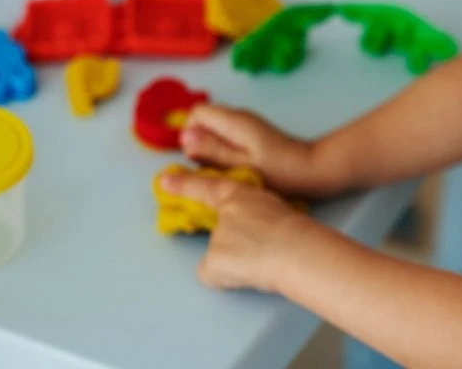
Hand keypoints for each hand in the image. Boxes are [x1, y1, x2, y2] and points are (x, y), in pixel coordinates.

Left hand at [160, 170, 312, 291]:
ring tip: (263, 262)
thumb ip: (256, 214)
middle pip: (219, 233)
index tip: (163, 182)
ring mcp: (218, 236)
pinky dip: (226, 279)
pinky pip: (213, 275)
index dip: (185, 185)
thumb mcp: (276, 210)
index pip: (209, 187)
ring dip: (236, 262)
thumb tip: (255, 233)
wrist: (296, 248)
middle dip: (233, 243)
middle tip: (258, 248)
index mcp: (242, 194)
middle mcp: (225, 212)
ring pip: (219, 257)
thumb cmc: (298, 232)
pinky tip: (248, 275)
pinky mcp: (214, 259)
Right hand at [181, 105, 342, 194]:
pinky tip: (234, 167)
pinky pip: (227, 135)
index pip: (197, 112)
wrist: (312, 170)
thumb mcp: (241, 165)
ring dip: (211, 147)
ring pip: (214, 128)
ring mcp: (246, 124)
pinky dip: (223, 149)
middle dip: (198, 141)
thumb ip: (212, 151)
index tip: (196, 157)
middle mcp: (238, 116)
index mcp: (234, 121)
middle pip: (203, 119)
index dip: (188, 133)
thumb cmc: (279, 171)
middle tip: (210, 166)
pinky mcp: (252, 133)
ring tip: (223, 168)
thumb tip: (185, 138)